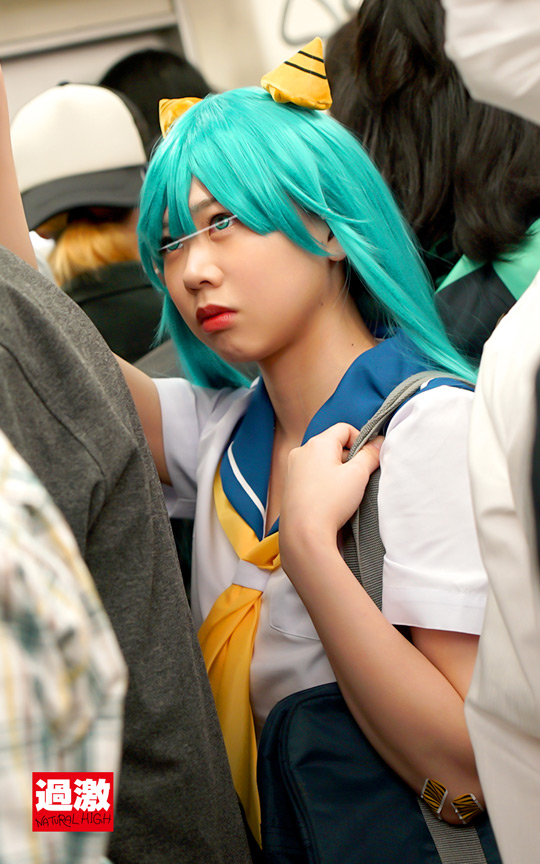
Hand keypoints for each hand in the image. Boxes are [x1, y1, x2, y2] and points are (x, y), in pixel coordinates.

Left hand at [280, 423, 381, 565]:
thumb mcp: (357, 475)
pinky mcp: (291, 485)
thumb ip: (370, 455)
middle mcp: (301, 451)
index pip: (344, 429)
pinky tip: (332, 499)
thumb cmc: (329, 502)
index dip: (361, 440)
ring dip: (338, 471)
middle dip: (350, 458)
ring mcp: (293, 469)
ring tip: (345, 492)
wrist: (303, 533)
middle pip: (333, 445)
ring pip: (323, 461)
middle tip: (360, 478)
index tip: (369, 459)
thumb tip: (378, 443)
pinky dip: (325, 482)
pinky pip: (313, 475)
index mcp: (317, 443)